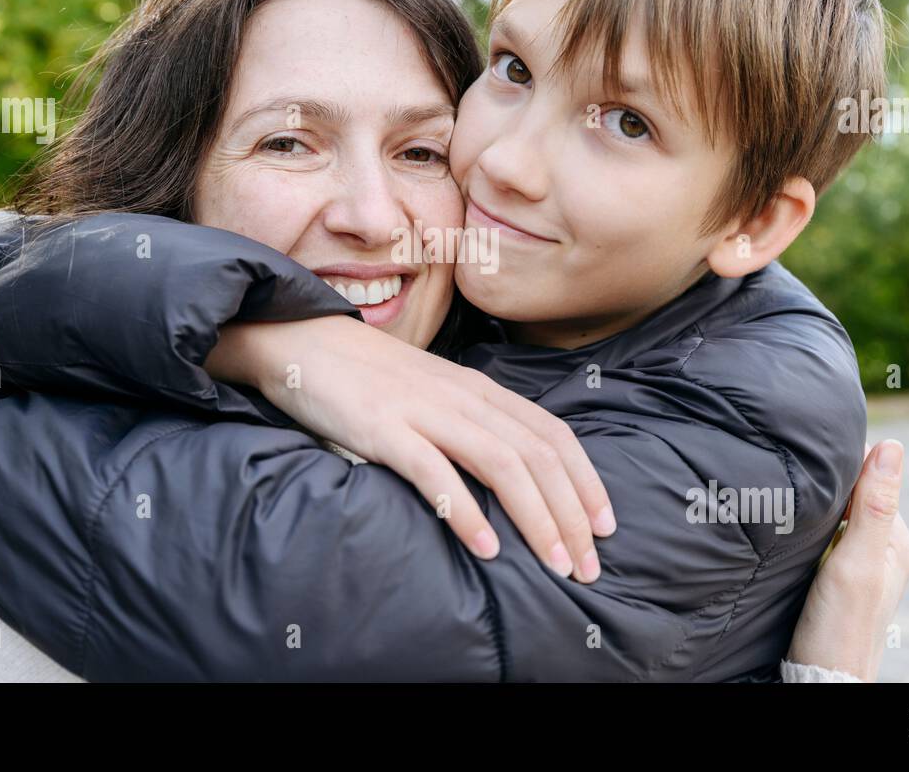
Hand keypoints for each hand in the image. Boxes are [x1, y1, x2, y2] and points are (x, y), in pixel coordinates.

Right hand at [207, 314, 614, 582]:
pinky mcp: (383, 429)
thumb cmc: (370, 378)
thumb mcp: (435, 393)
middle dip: (571, 514)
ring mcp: (424, 410)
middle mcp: (463, 397)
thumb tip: (513, 471)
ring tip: (554, 563)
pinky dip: (465, 512)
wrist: (303, 343)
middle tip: (587, 566)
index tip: (605, 526)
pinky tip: (485, 548)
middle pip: (537, 456)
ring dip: (535, 518)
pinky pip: (435, 472)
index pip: (553, 434)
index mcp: (480, 390)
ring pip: (501, 463)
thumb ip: (472, 424)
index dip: (586, 481)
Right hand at [786, 439, 908, 680]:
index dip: (840, 465)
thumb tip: (892, 445)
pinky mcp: (840, 579)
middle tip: (788, 478)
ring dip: (815, 508)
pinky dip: (809, 529)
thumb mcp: (856, 559)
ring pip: (837, 518)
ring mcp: (863, 566)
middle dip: (825, 486)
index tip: (807, 455)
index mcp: (898, 541)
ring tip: (786, 502)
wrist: (822, 678)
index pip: (871, 479)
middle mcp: (885, 551)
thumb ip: (874, 505)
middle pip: (854, 498)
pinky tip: (791, 532)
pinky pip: (826, 539)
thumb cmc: (840, 626)